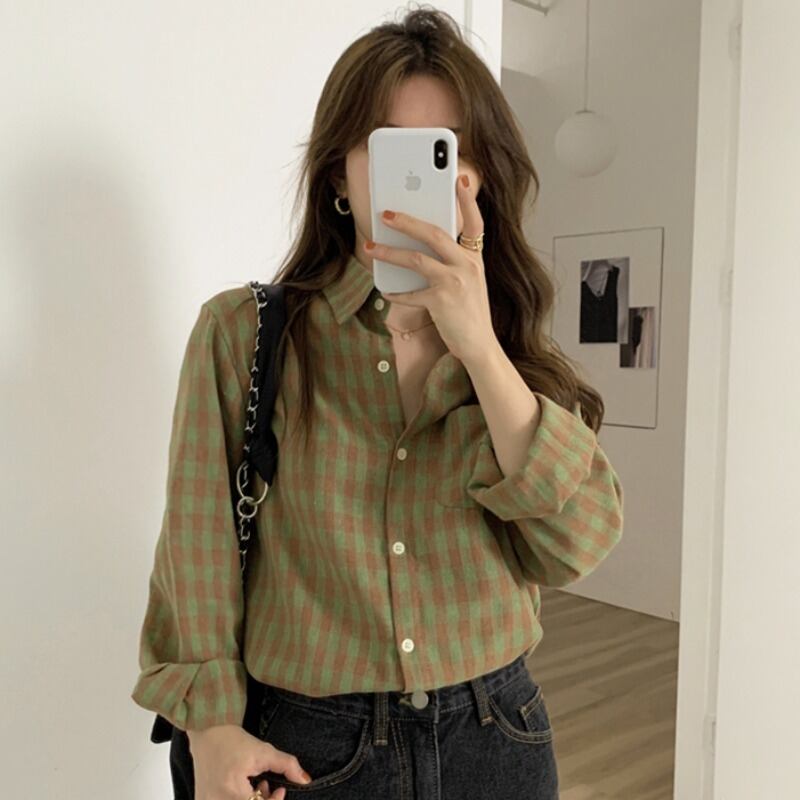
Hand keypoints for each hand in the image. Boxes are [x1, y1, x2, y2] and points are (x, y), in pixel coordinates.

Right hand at [187, 724, 310, 799]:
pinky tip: (242, 788)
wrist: (203, 733)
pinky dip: (239, 799)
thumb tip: (305, 780)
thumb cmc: (230, 740)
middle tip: (267, 787)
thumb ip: (286, 765)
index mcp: (232, 792)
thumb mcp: (262, 750)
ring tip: (255, 785)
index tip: (281, 791)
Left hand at [366, 173, 498, 364]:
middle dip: (406, 221)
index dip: (467, 200)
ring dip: (389, 252)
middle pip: (435, 233)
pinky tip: (384, 288)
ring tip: (370, 248)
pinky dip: (395, 291)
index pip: (475, 222)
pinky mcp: (441, 301)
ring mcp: (455, 283)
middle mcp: (468, 265)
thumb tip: (420, 245)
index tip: (459, 178)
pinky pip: (410, 292)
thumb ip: (453, 262)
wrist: (479, 345)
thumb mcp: (469, 281)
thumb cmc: (469, 312)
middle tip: (385, 214)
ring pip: (416, 259)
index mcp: (475, 257)